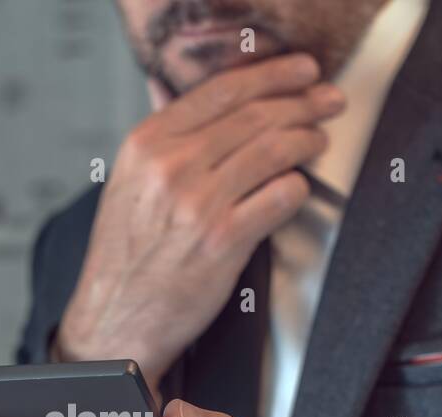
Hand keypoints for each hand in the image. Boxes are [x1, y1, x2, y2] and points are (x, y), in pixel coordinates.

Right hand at [52, 53, 345, 392]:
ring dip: (307, 141)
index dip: (272, 74)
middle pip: (255, 115)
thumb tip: (168, 89)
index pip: (221, 89)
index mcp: (146, 144)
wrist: (115, 320)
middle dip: (303, 102)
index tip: (300, 71)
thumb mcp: (126, 183)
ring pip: (274, 151)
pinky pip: (280, 197)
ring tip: (318, 140)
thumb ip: (158, 136)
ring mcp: (198, 204)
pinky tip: (298, 186)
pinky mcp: (224, 241)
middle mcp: (171, 168)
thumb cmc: (124, 258)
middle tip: (327, 101)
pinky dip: (297, 187)